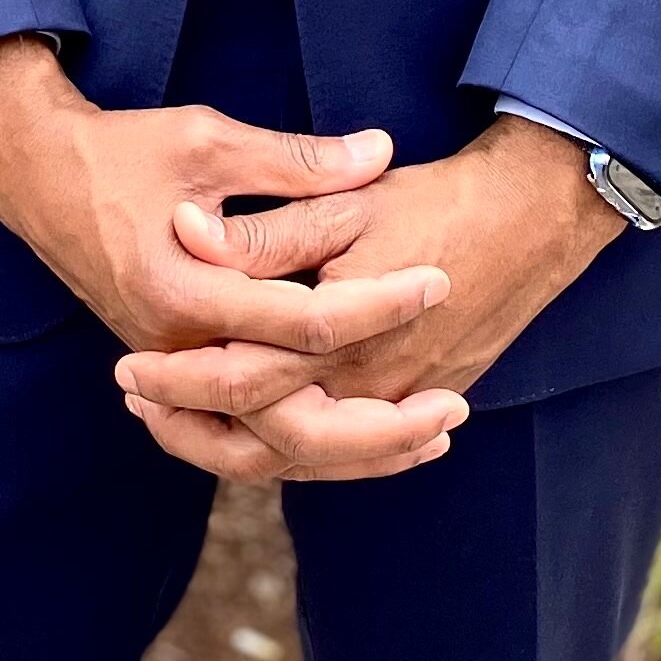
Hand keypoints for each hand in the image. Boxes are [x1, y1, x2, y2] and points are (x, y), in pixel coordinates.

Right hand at [0, 38, 466, 482]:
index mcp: (185, 291)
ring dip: (349, 452)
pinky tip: (362, 434)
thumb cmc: (119, 150)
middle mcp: (177, 348)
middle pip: (290, 422)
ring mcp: (173, 368)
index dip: (380, 302)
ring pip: (268, 448)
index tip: (439, 281)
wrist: (32, 175)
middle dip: (378, 427)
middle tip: (451, 406)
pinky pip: (245, 433)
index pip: (305, 321)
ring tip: (426, 437)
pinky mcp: (174, 370)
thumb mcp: (206, 140)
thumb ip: (294, 160)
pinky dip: (305, 441)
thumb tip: (377, 153)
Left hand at [135, 115, 622, 424]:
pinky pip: (345, 451)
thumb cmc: (433, 201)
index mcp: (342, 335)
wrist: (531, 220)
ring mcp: (399, 401)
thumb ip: (267, 229)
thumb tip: (188, 230)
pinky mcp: (418, 400)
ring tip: (177, 422)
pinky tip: (253, 430)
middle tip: (141, 403)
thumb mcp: (343, 203)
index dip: (179, 379)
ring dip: (235, 447)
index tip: (129, 368)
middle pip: (268, 445)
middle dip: (196, 432)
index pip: (242, 380)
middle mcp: (371, 385)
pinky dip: (292, 452)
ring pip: (306, 460)